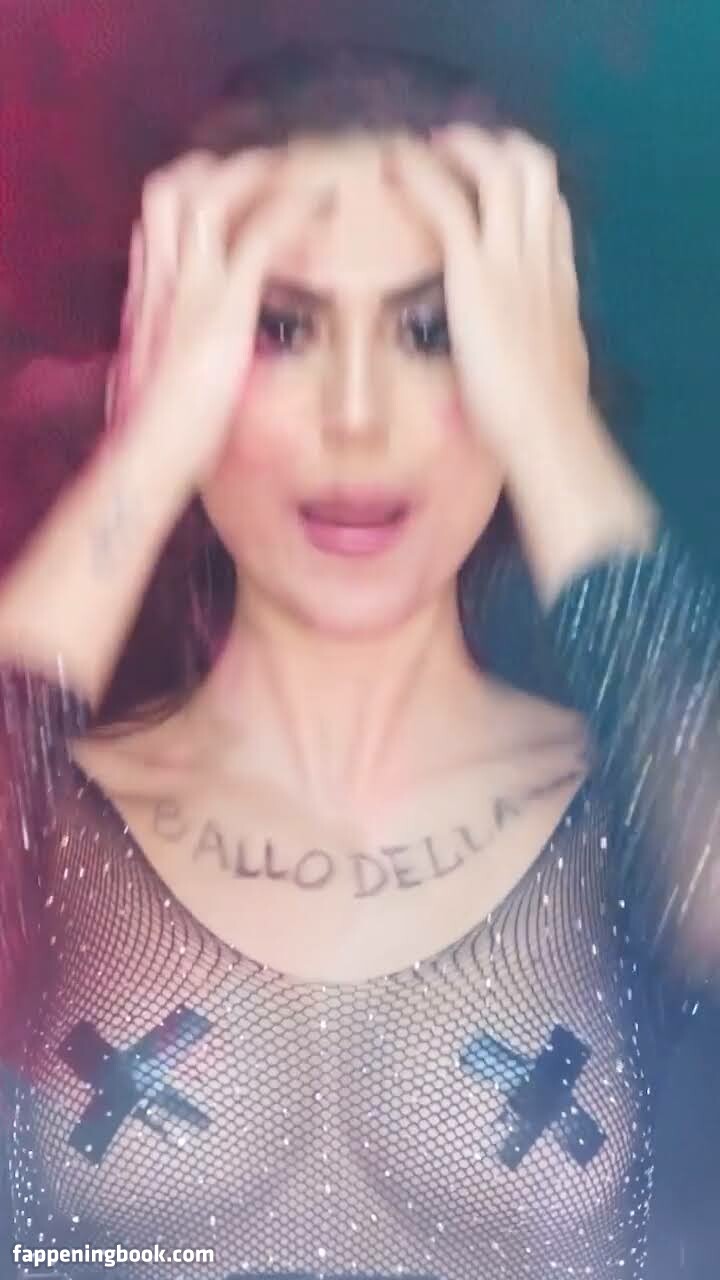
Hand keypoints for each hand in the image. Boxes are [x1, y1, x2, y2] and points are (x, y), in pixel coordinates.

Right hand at [107, 148, 330, 484]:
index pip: (154, 223)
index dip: (187, 197)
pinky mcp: (222, 310)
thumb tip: (175, 373)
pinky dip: (290, 210)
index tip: (224, 192)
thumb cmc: (155, 437)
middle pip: (170, 190)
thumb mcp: (154, 386)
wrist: (149, 457)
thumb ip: (167, 364)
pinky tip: (322, 202)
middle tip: (267, 167)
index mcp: (148, 301)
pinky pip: (257, 239)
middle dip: (217, 169)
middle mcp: (163, 284)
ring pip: (209, 195)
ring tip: (302, 171)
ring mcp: (190, 292)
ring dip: (258, 175)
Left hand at [389, 126, 656, 601]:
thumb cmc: (544, 419)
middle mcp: (539, 259)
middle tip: (451, 147)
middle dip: (494, 146)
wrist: (545, 430)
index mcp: (558, 281)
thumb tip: (528, 362)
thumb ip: (538, 348)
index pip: (551, 209)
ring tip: (419, 148)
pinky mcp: (477, 274)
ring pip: (499, 167)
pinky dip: (422, 176)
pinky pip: (449, 205)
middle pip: (534, 168)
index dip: (522, 185)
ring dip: (457, 148)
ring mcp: (512, 261)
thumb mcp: (552, 370)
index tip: (491, 181)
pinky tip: (395, 168)